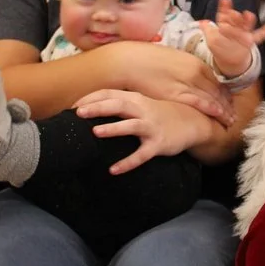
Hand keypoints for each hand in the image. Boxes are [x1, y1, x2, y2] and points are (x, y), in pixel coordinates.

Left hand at [74, 89, 201, 174]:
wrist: (192, 123)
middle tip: (78, 113)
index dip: (91, 99)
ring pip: (131, 126)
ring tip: (96, 132)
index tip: (72, 106)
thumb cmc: (160, 114)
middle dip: (98, 108)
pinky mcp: (158, 144)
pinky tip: (114, 170)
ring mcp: (152, 127)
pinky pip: (142, 154)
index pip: (110, 94)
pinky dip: (128, 162)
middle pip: (119, 105)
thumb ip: (121, 105)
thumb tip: (92, 108)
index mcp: (136, 99)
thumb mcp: (142, 104)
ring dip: (114, 129)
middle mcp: (143, 110)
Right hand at [115, 42, 234, 126]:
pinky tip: (219, 116)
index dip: (226, 94)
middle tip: (234, 117)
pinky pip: (199, 102)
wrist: (130, 61)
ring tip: (229, 121)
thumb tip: (195, 78)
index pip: (218, 81)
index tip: (231, 104)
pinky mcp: (177, 93)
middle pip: (218, 91)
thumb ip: (187, 70)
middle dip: (228, 105)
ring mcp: (187, 82)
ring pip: (212, 97)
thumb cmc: (149, 60)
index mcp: (195, 63)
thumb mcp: (174, 60)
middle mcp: (195, 72)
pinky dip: (211, 109)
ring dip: (223, 110)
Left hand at [199, 0, 264, 78]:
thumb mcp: (211, 38)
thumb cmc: (220, 45)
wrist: (230, 58)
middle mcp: (235, 26)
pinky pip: (258, 36)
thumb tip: (202, 22)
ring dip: (247, 20)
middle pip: (235, 19)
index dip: (224, 8)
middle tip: (233, 13)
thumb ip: (208, 30)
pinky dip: (264, 32)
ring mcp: (244, 33)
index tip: (225, 0)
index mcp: (225, 23)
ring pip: (246, 25)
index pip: (224, 15)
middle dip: (235, 15)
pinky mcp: (250, 40)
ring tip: (248, 15)